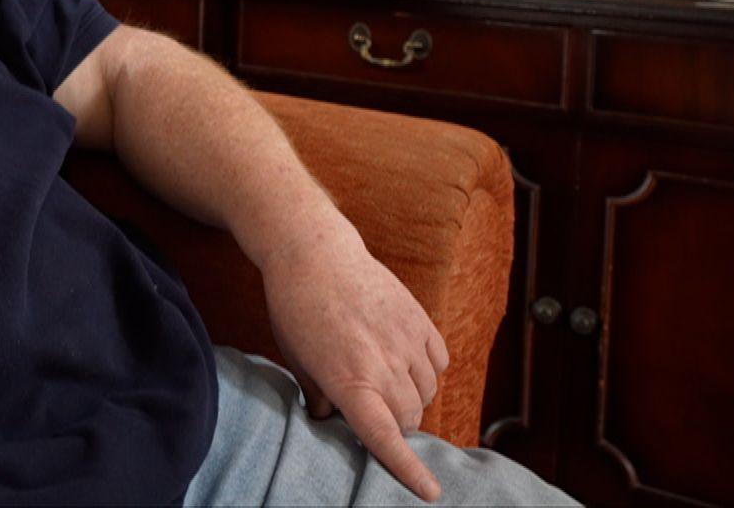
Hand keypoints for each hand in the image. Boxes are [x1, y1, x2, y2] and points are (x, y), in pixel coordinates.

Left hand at [257, 226, 449, 501]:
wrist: (313, 251)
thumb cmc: (295, 308)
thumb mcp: (297, 359)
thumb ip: (320, 396)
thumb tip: (332, 421)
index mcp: (349, 380)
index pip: (384, 436)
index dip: (407, 469)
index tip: (429, 493)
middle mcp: (383, 364)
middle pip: (408, 420)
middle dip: (394, 424)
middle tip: (370, 407)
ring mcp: (406, 340)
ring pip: (427, 393)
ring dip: (411, 397)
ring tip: (383, 377)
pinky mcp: (420, 319)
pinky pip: (438, 363)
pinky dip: (426, 370)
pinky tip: (402, 357)